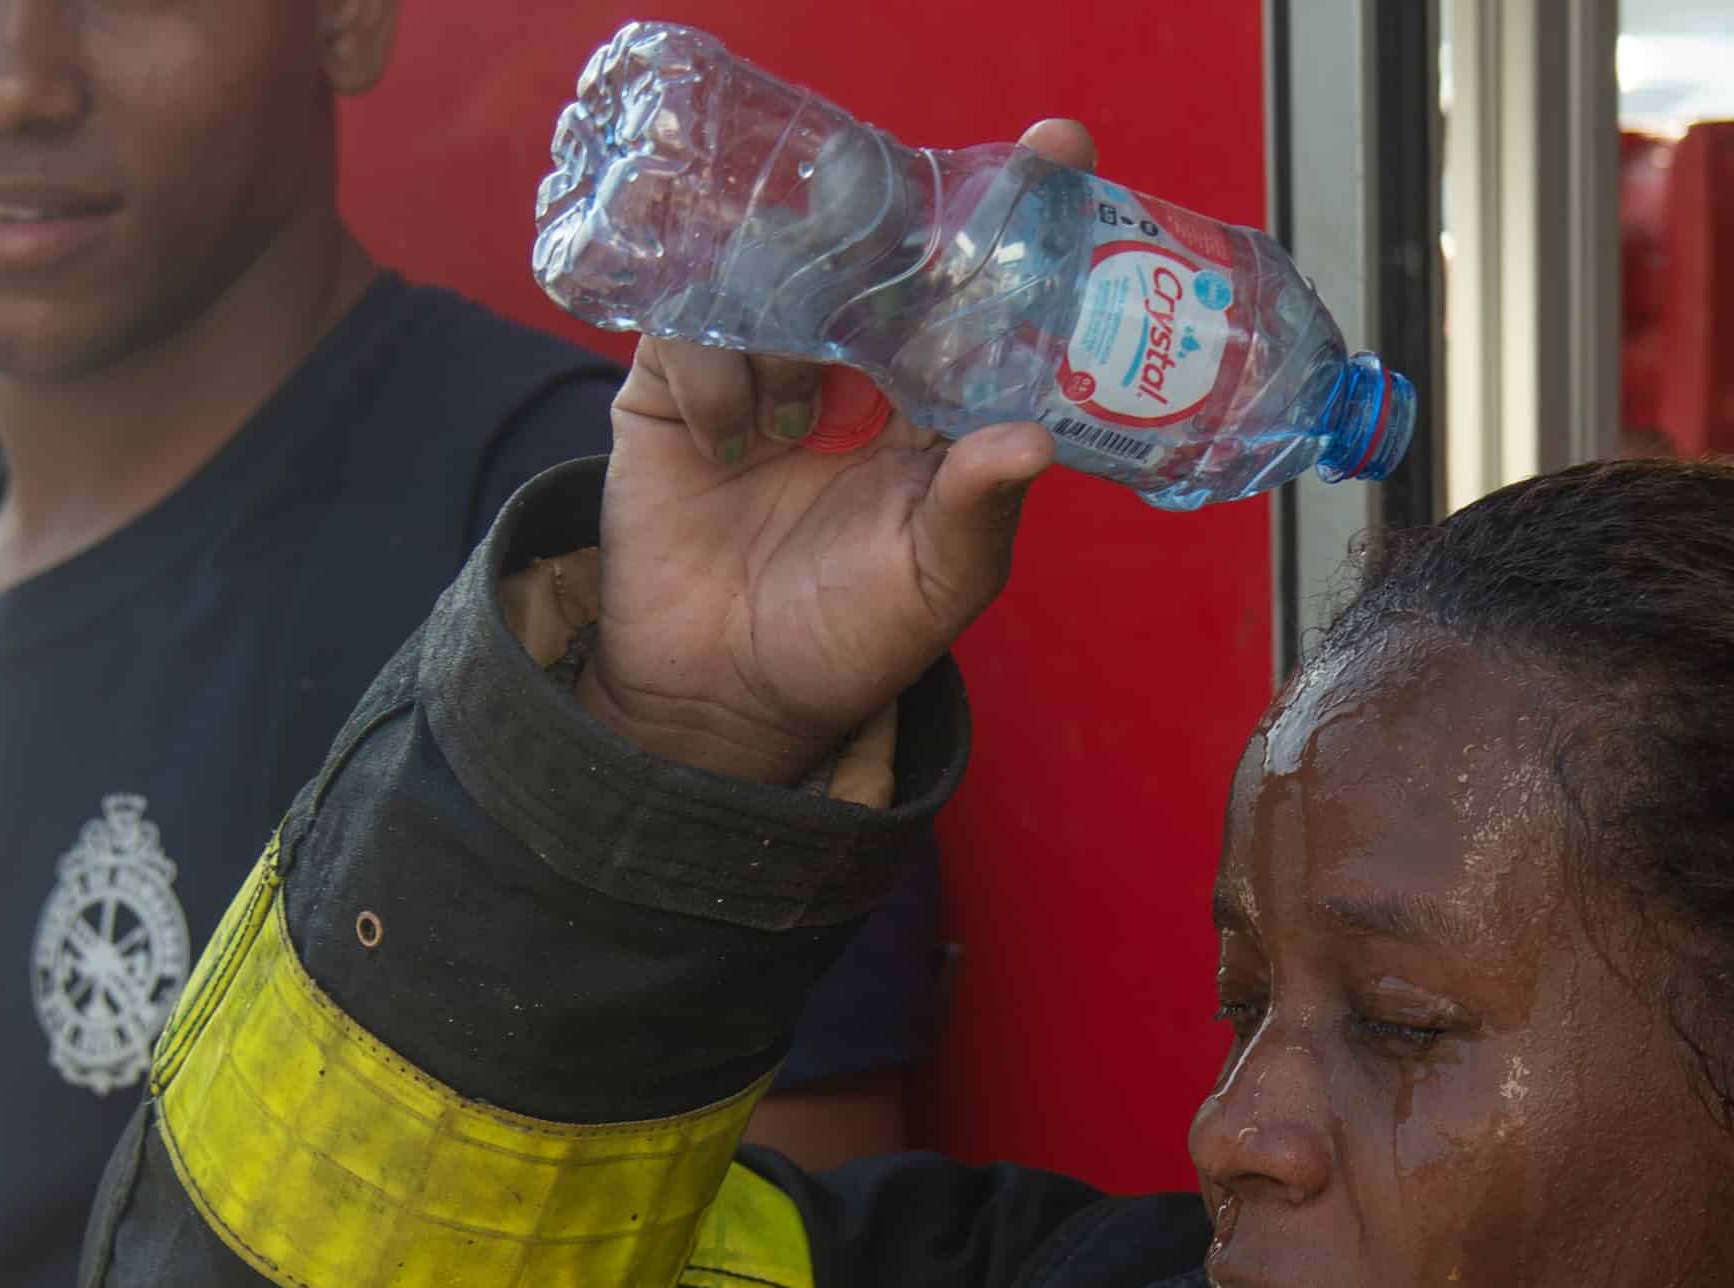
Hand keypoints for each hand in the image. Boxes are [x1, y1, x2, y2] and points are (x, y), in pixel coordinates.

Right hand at [582, 119, 1098, 785]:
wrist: (725, 696)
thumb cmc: (850, 639)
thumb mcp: (938, 582)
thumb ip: (981, 509)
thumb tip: (1035, 440)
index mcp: (936, 397)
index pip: (979, 284)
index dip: (1015, 214)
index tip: (1058, 146)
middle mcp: (855, 364)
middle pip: (873, 242)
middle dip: (883, 218)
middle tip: (885, 210)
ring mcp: (762, 362)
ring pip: (775, 267)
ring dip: (789, 324)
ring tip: (800, 423)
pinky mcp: (675, 381)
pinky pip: (689, 320)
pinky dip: (717, 370)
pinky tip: (736, 442)